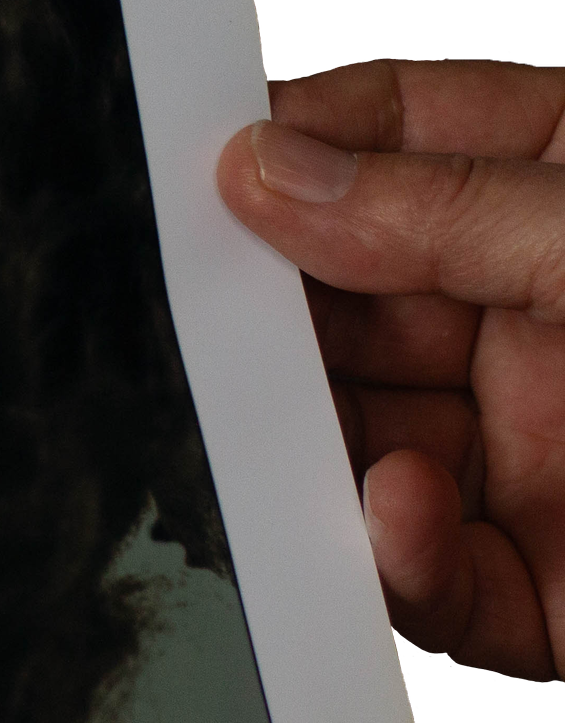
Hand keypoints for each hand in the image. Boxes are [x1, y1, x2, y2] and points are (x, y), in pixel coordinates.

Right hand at [215, 59, 563, 679]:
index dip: (297, 142)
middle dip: (276, 310)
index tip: (197, 162)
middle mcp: (556, 316)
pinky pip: (432, 573)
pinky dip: (398, 551)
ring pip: (367, 438)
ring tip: (282, 423)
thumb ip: (451, 211)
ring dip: (323, 438)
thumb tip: (274, 173)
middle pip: (357, 297)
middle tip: (194, 313)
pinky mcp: (550, 588)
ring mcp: (550, 454)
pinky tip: (409, 506)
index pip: (404, 135)